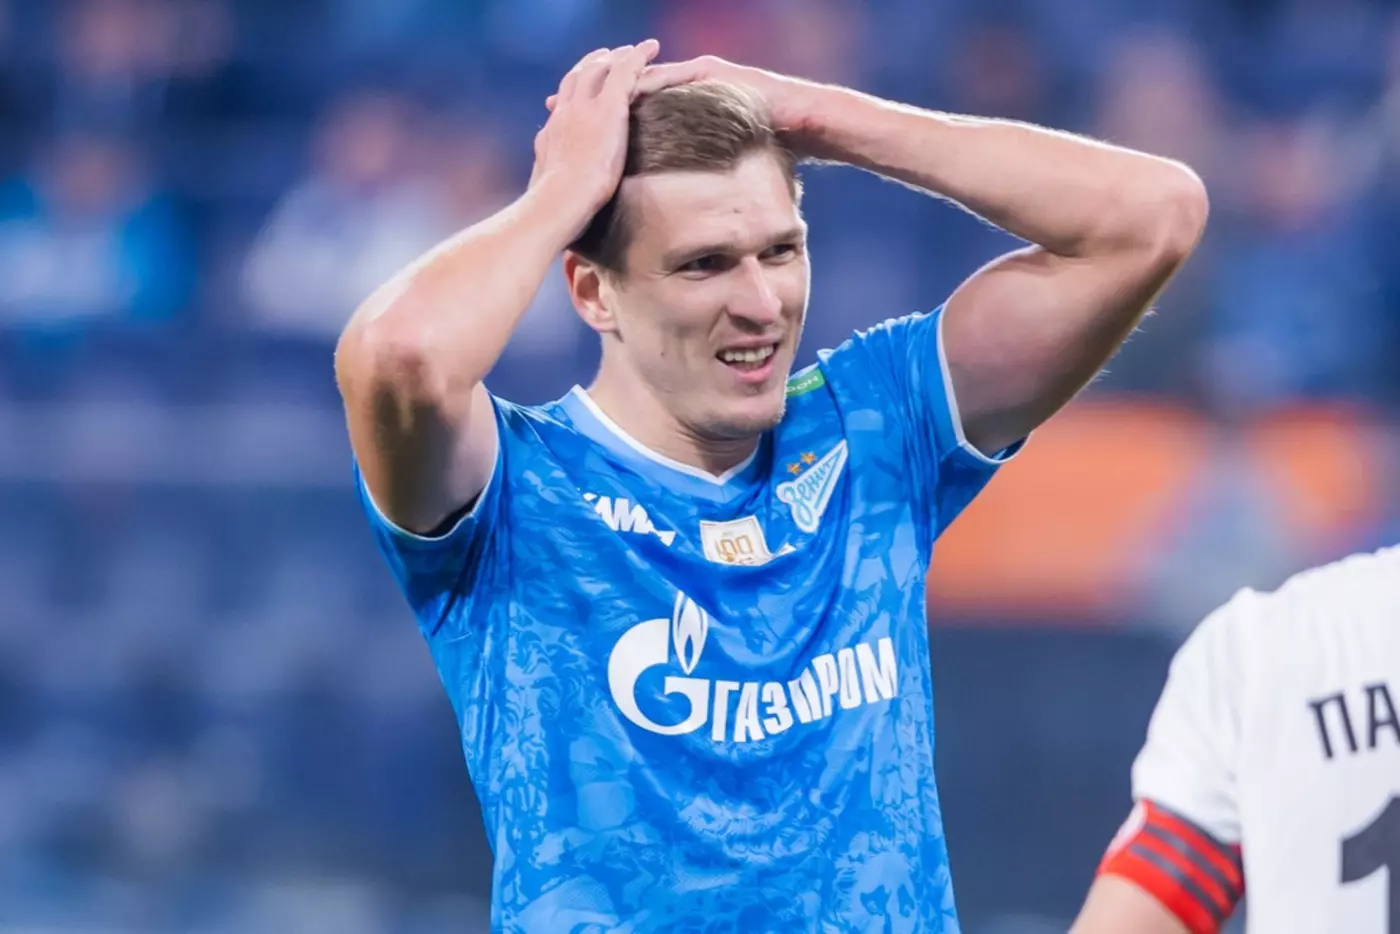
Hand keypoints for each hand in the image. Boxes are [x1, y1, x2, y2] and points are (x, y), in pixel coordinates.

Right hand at [529, 41, 660, 225]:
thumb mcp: (549, 197)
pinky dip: (637, 57)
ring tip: (630, 50)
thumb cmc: (552, 214)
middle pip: (575, 79)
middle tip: (604, 56)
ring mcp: (583, 110)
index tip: (580, 87)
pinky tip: (651, 49)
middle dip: (590, 65)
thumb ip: (553, 189)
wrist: (554, 205)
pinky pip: (624, 73)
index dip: (571, 93)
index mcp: (551, 136)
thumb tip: (548, 204)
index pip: (561, 106)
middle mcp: (563, 116)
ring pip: (599, 70)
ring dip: (615, 57)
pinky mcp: (607, 110)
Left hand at [547, 54, 818, 147]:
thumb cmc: (758, 148)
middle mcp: (676, 85)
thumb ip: (678, 172)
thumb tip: (653, 207)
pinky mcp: (710, 73)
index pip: (621, 108)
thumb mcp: (706, 164)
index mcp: (669, 106)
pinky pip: (675, 78)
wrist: (797, 126)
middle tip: (551, 110)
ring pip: (644, 79)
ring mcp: (692, 75)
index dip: (589, 118)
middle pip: (623, 89)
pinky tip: (627, 95)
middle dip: (586, 99)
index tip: (557, 128)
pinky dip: (652, 85)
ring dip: (610, 88)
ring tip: (579, 99)